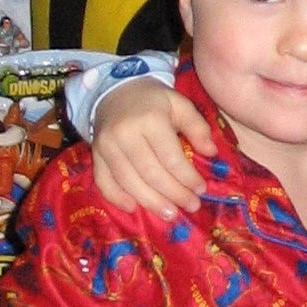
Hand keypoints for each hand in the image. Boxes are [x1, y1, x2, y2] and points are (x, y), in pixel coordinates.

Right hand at [93, 80, 214, 218]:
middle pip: (151, 173)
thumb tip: (211, 152)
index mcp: (150, 120)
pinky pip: (103, 181)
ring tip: (170, 215)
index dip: (187, 177)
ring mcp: (106, 146)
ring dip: (151, 202)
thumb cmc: (154, 101)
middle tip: (191, 206)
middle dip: (174, 194)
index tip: (201, 189)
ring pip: (128, 181)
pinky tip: (133, 208)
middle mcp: (125, 134)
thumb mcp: (180, 105)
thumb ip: (197, 127)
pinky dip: (116, 197)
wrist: (116, 91)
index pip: (170, 157)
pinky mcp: (95, 155)